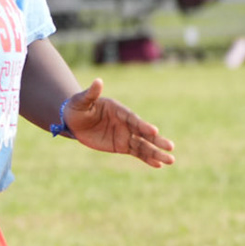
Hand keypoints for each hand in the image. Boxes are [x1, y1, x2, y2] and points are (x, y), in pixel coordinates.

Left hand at [59, 79, 174, 167]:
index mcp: (119, 110)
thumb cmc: (77, 107)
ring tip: (171, 160)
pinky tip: (158, 165)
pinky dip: (147, 158)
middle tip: (171, 147)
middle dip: (157, 140)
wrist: (73, 120)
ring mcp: (125, 135)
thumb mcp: (81, 101)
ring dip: (156, 153)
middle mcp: (126, 123)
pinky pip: (136, 153)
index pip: (133, 119)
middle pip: (144, 133)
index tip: (154, 131)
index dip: (143, 125)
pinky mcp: (121, 145)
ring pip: (143, 145)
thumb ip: (91, 93)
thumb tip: (97, 81)